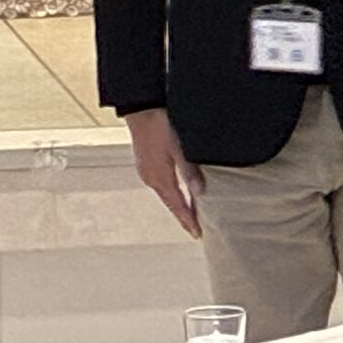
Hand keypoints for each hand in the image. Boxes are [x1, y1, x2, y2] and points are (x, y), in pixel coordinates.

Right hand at [124, 108, 202, 237]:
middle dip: (183, 215)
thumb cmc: (160, 126)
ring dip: (177, 204)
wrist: (142, 109)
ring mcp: (147, 171)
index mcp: (160, 178)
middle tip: (195, 228)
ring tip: (189, 213)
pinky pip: (161, 184)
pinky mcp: (146, 163)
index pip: (177, 206)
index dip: (188, 220)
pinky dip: (171, 191)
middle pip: (171, 203)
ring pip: (166, 194)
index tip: (197, 233)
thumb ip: (189, 172)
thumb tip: (199, 193)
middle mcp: (151, 178)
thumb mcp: (179, 149)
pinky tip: (178, 190)